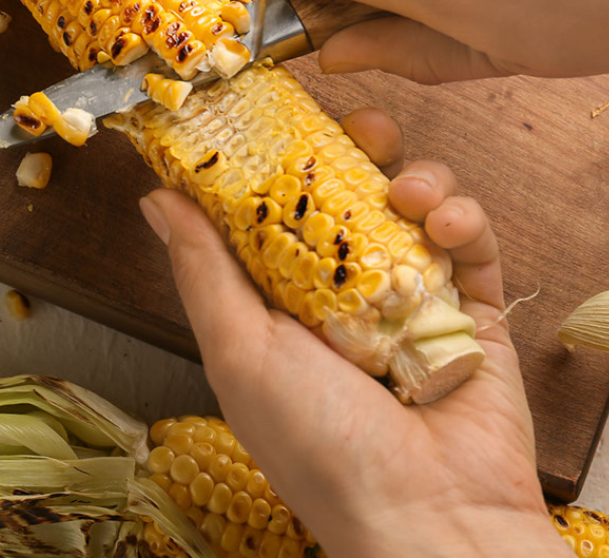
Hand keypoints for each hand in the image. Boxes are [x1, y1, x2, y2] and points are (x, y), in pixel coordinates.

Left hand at [139, 109, 566, 557]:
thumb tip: (157, 198)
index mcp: (279, 297)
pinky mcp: (468, 311)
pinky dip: (464, 220)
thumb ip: (202, 269)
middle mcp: (340, 290)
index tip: (270, 110)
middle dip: (353, 148)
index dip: (272, 157)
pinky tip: (447, 223)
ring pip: (409, 205)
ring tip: (410, 188)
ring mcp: (407, 297)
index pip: (272, 205)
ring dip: (415, 177)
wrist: (427, 522)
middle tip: (357, 123)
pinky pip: (471, 245)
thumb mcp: (239, 350)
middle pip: (346, 192)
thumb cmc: (318, 447)